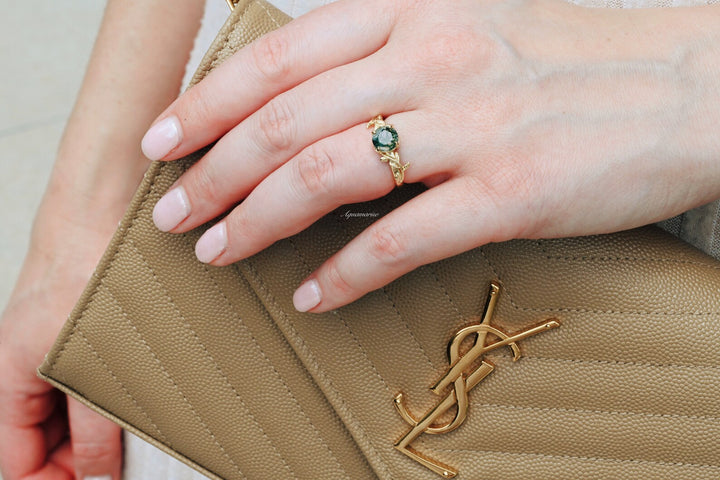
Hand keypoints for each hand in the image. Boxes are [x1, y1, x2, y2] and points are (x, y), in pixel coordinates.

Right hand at [0, 205, 122, 479]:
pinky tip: (144, 401)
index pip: (13, 461)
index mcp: (8, 378)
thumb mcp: (89, 362)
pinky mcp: (82, 335)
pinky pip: (88, 383)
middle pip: (40, 443)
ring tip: (142, 437)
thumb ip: (94, 427)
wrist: (106, 206)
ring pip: (67, 415)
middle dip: (78, 463)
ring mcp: (52, 351)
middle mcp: (24, 368)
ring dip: (100, 432)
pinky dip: (111, 400)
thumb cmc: (85, 265)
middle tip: (126, 467)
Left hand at [142, 0, 719, 312]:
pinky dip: (343, 272)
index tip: (164, 144)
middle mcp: (432, 58)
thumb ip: (380, 53)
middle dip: (213, 174)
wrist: (683, 83)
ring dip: (258, 221)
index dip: (206, 104)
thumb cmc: (567, 58)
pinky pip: (400, 239)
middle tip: (175, 215)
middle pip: (286, 122)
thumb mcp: (464, 24)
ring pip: (327, 177)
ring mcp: (471, 126)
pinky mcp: (510, 193)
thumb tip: (299, 104)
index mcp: (411, 9)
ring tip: (218, 254)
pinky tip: (311, 295)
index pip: (276, 58)